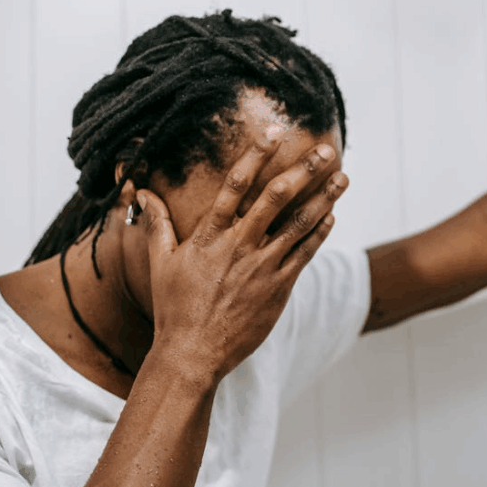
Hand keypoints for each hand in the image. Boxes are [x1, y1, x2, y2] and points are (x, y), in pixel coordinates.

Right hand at [135, 129, 347, 382]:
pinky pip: (304, 254)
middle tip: (325, 149)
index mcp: (211, 235)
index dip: (257, 156)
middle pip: (276, 198)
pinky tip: (332, 215)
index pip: (236, 184)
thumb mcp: (161, 263)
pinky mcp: (279, 287)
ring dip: (324, 198)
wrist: (193, 353)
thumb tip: (143, 194)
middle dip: (303, 171)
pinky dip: (319, 232)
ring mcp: (263, 266)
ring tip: (343, 177)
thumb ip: (156, 224)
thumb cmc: (174, 308)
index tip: (274, 133)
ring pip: (299, 224)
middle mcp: (240, 245)